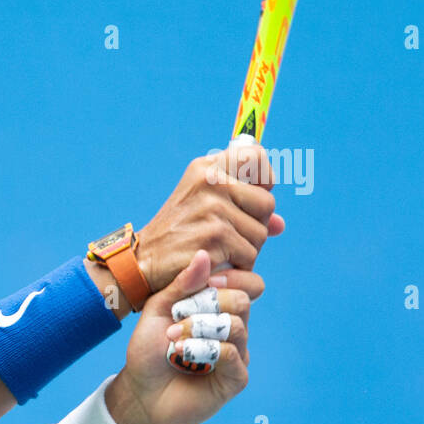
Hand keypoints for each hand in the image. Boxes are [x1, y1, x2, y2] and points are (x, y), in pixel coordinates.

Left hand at [104, 250, 258, 423]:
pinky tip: (183, 355)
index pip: (239, 282)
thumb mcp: (157, 311)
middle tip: (176, 318)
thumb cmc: (148, 352)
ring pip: (236, 325)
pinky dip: (204, 349)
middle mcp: (231, 329)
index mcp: (217, 310)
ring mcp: (237, 353)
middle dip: (207, 304)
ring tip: (173, 340)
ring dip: (199, 328)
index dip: (224, 278)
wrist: (140, 393)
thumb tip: (204, 254)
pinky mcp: (236, 378)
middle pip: (242, 300)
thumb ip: (180, 285)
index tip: (201, 283)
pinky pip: (232, 354)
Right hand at [135, 142, 284, 293]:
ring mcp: (213, 208)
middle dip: (256, 226)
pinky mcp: (215, 235)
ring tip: (218, 251)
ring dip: (247, 249)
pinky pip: (250, 254)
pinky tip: (216, 263)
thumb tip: (280, 224)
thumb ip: (243, 210)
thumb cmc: (177, 235)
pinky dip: (238, 265)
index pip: (256, 158)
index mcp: (206, 168)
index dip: (263, 180)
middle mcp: (210, 181)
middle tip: (228, 236)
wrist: (143, 262)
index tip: (252, 197)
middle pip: (267, 204)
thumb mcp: (204, 209)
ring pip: (261, 233)